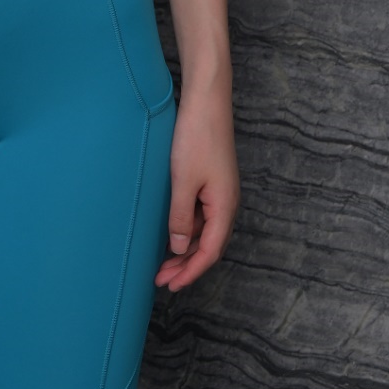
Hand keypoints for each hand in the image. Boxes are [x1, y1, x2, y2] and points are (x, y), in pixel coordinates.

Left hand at [155, 79, 239, 293]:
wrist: (207, 102)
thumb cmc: (196, 138)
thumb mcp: (183, 181)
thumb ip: (181, 216)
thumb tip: (179, 247)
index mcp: (225, 207)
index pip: (209, 252)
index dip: (190, 272)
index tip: (170, 286)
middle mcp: (227, 203)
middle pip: (209, 245)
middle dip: (186, 266)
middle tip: (161, 280)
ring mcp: (221, 192)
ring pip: (205, 232)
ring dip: (185, 249)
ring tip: (162, 263)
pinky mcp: (213, 181)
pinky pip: (202, 215)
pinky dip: (187, 229)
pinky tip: (172, 233)